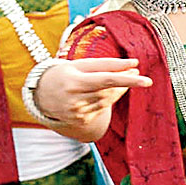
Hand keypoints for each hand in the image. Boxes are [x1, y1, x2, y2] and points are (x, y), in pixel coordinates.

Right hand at [34, 57, 152, 126]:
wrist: (39, 95)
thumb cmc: (63, 74)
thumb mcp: (79, 64)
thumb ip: (106, 64)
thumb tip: (133, 63)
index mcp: (75, 81)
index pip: (107, 79)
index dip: (127, 80)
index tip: (146, 79)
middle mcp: (76, 99)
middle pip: (109, 90)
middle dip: (125, 81)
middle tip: (135, 72)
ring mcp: (78, 113)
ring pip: (108, 100)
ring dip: (118, 90)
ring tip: (121, 79)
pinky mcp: (81, 121)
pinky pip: (102, 109)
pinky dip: (108, 99)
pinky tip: (106, 92)